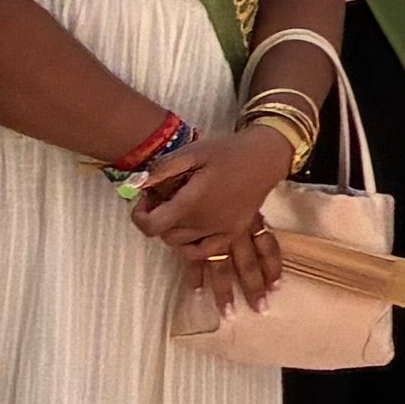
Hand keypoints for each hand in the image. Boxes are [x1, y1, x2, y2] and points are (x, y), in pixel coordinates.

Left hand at [129, 120, 297, 267]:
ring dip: (173, 232)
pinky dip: (191, 247)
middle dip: (158, 219)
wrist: (266, 157)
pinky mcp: (233, 233)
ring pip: (182, 245)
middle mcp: (206, 223)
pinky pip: (204, 251)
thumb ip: (162, 169)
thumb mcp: (192, 151)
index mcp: (193, 203)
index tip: (145, 201)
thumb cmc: (227, 152)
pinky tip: (190, 235)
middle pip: (167, 235)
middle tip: (163, 198)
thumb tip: (138, 185)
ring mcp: (222, 231)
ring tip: (177, 213)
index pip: (152, 226)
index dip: (140, 216)